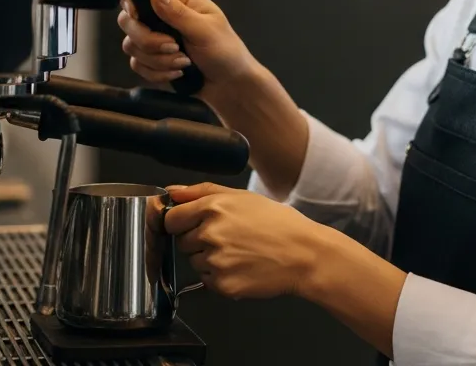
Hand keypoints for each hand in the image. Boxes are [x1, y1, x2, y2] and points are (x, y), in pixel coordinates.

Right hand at [118, 0, 257, 96]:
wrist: (230, 85)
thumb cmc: (226, 52)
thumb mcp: (205, 30)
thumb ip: (178, 12)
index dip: (132, 1)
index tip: (139, 18)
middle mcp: (164, 14)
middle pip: (128, 20)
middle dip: (147, 40)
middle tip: (174, 47)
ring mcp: (157, 37)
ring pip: (131, 45)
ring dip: (157, 60)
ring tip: (183, 63)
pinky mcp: (154, 58)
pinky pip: (137, 64)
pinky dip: (157, 73)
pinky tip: (178, 73)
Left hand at [164, 183, 329, 299]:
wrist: (305, 254)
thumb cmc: (278, 223)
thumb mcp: (242, 196)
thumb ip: (201, 191)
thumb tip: (171, 191)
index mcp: (213, 207)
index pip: (171, 219)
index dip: (180, 222)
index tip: (191, 225)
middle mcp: (210, 234)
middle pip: (181, 241)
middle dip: (198, 240)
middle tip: (227, 238)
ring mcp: (215, 261)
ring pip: (194, 262)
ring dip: (209, 259)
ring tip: (238, 253)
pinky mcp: (222, 284)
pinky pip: (207, 280)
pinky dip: (220, 276)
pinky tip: (242, 267)